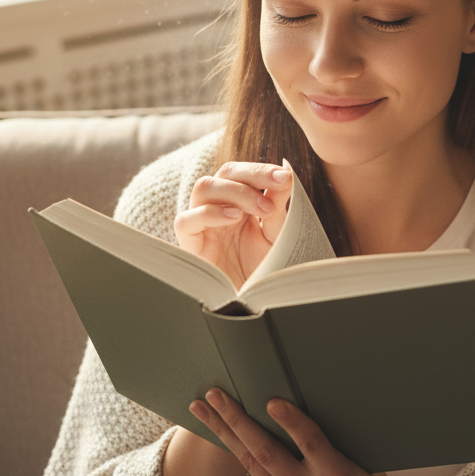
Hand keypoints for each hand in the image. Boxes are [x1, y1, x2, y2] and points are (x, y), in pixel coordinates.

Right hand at [174, 162, 292, 288]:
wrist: (250, 306)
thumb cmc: (261, 271)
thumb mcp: (275, 235)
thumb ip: (277, 206)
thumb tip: (286, 173)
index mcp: (239, 203)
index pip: (243, 173)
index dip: (262, 170)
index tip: (286, 176)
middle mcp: (218, 208)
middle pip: (225, 172)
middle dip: (253, 174)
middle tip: (278, 185)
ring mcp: (201, 224)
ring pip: (204, 187)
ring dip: (236, 191)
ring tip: (262, 209)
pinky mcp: (189, 243)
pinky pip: (187, 219)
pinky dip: (211, 213)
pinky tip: (234, 218)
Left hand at [188, 389, 402, 475]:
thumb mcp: (363, 456)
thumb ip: (336, 434)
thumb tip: (304, 396)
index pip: (310, 444)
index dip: (291, 422)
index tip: (272, 401)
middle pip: (266, 453)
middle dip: (237, 421)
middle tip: (216, 394)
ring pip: (250, 463)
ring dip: (223, 432)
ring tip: (201, 407)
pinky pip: (255, 472)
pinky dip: (237, 447)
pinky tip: (220, 428)